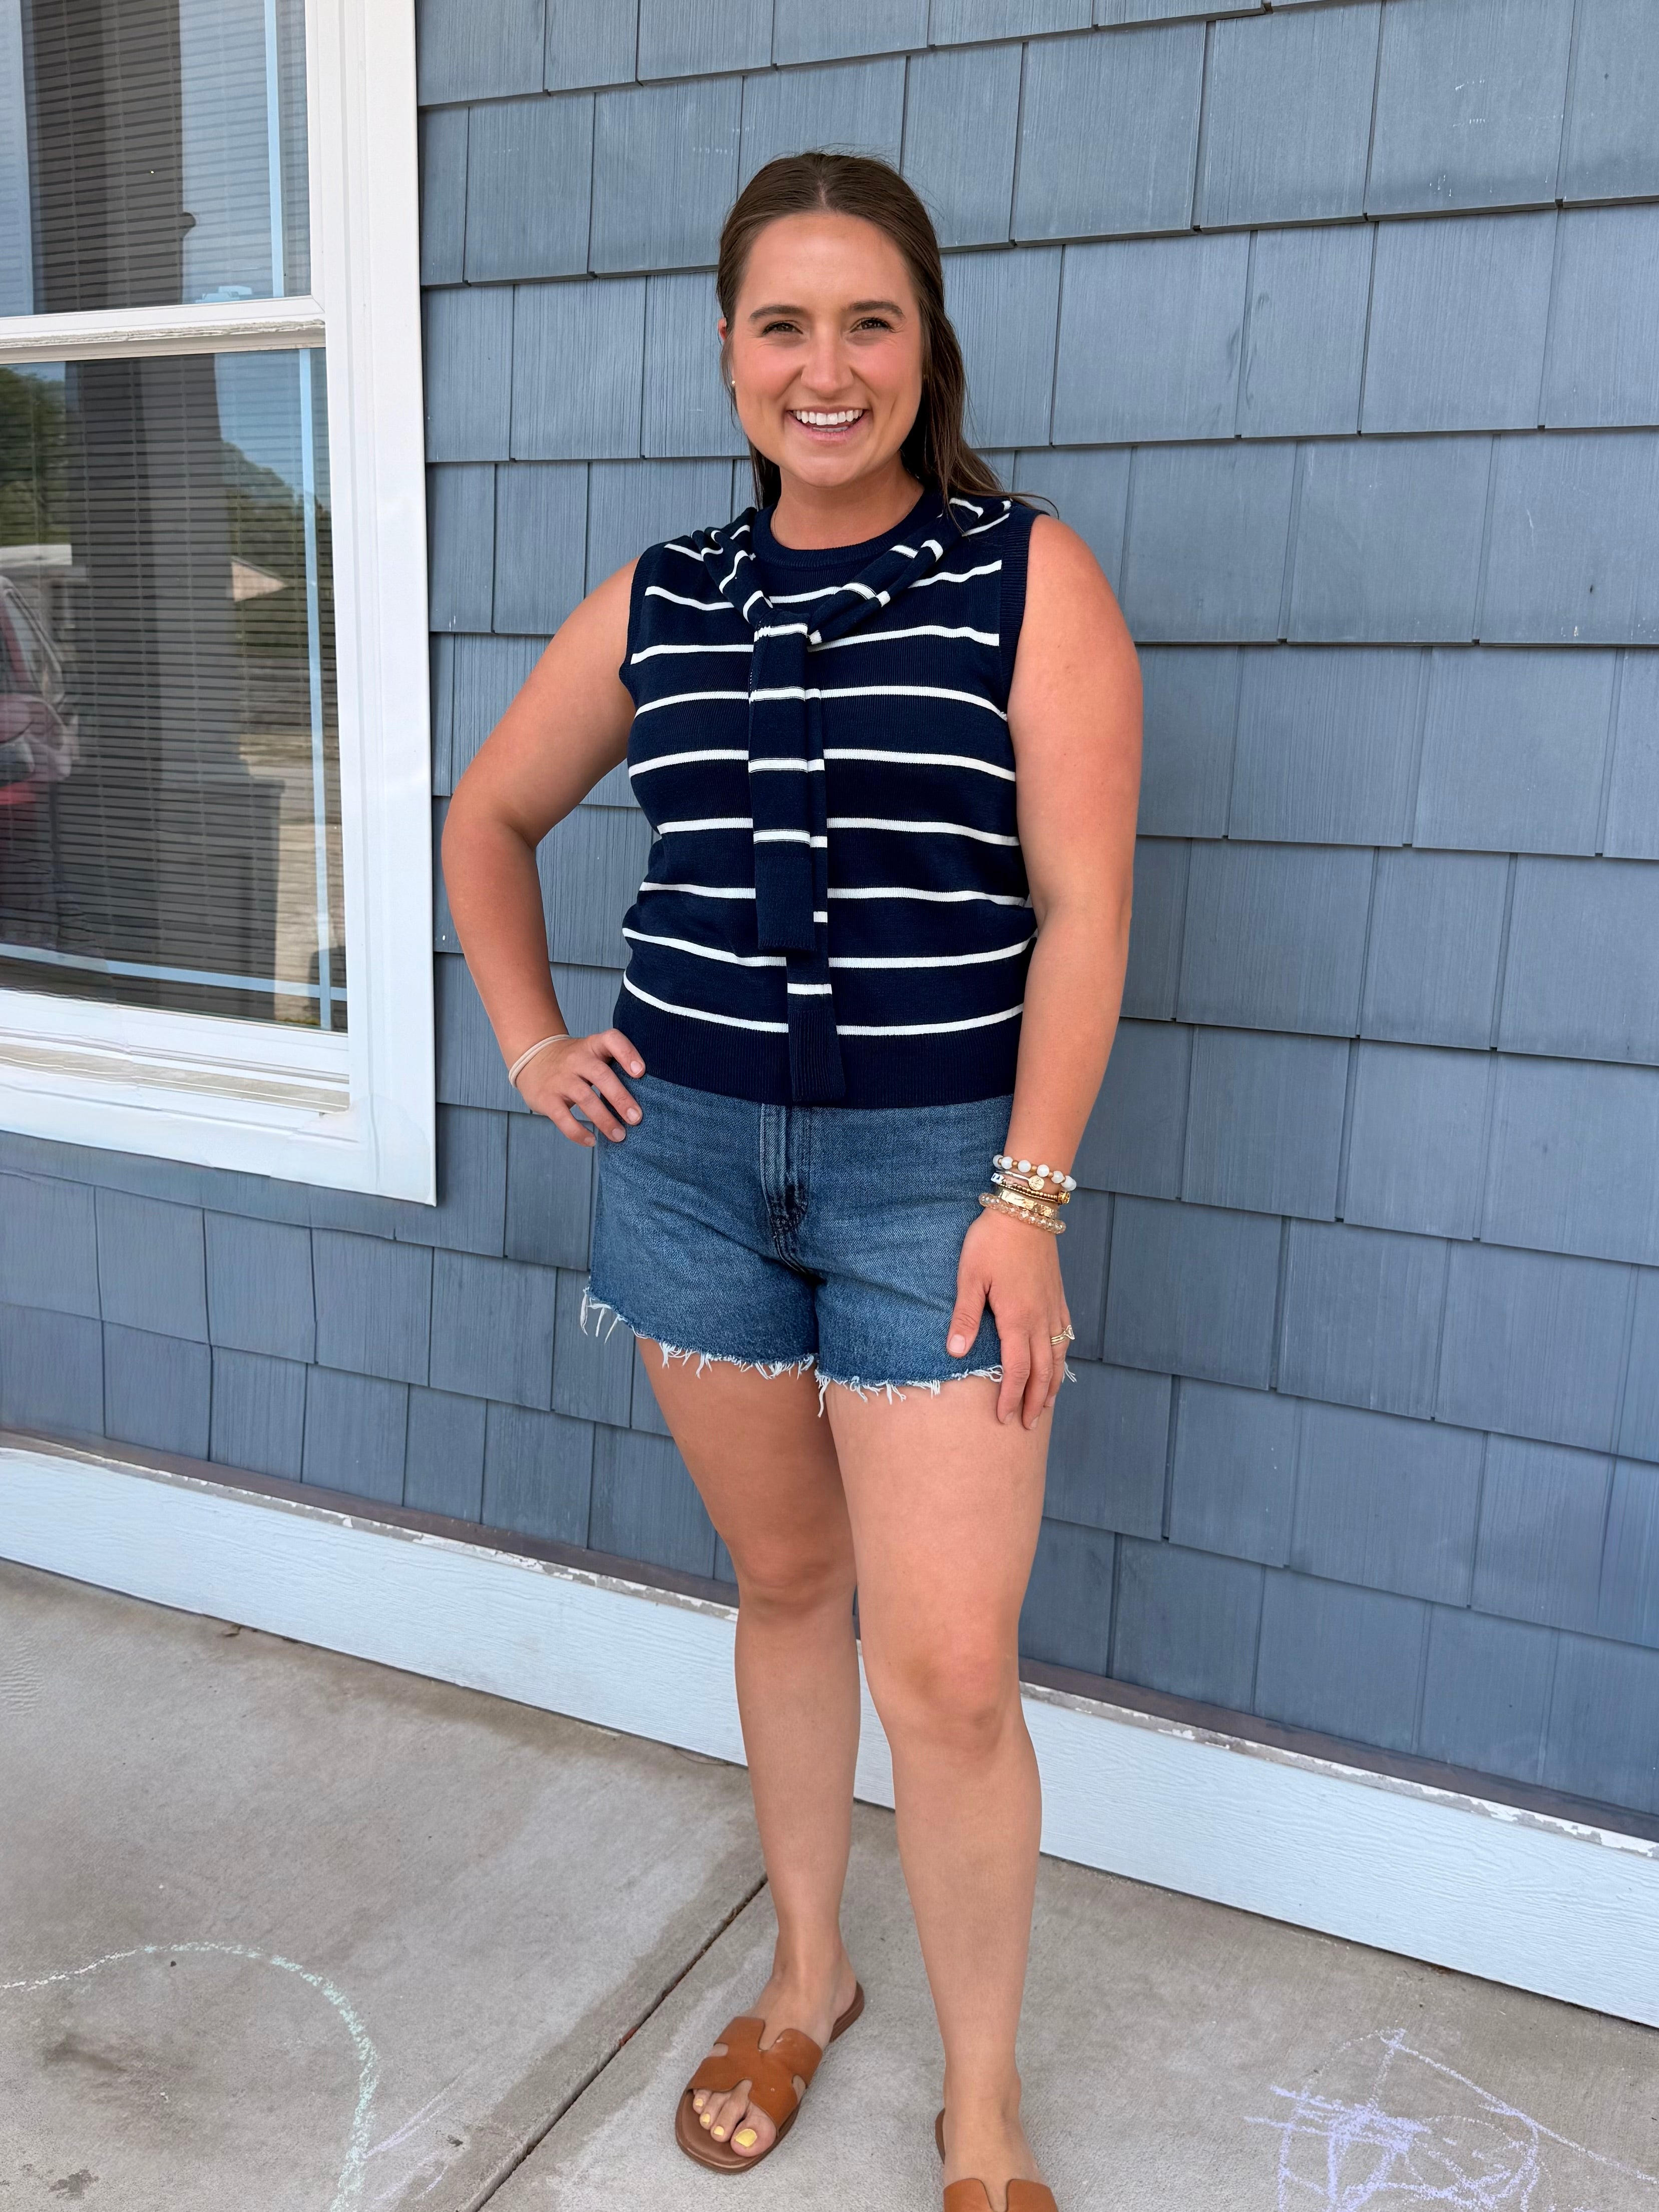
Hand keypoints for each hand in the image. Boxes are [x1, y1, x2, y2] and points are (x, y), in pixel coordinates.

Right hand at [517, 1028, 644, 1145]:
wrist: (533, 1059)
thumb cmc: (574, 1062)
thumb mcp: (592, 1052)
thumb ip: (613, 1065)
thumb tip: (647, 1095)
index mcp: (592, 1046)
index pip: (612, 1040)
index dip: (627, 1054)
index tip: (641, 1072)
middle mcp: (576, 1059)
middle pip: (601, 1075)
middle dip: (621, 1098)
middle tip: (637, 1118)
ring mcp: (560, 1079)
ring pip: (584, 1098)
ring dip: (604, 1120)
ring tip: (620, 1135)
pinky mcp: (547, 1098)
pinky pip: (563, 1118)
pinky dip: (579, 1132)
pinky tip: (592, 1140)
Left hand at [947, 1207, 1071, 1428]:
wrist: (1025, 1209)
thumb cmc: (991, 1241)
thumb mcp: (969, 1276)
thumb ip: (965, 1316)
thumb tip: (955, 1353)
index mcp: (1017, 1318)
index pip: (1018, 1370)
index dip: (1012, 1397)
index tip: (1004, 1419)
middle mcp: (1041, 1318)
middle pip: (1043, 1371)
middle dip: (1036, 1401)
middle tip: (1028, 1425)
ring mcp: (1053, 1307)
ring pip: (1058, 1356)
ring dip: (1053, 1384)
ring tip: (1046, 1406)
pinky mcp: (1057, 1295)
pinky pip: (1065, 1336)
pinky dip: (1062, 1358)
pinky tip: (1058, 1364)